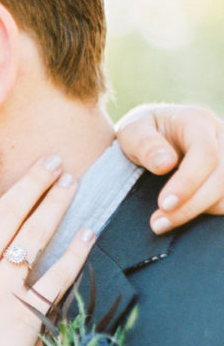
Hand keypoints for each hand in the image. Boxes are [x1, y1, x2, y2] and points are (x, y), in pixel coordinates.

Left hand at [115, 104, 223, 231]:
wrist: (150, 137)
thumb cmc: (139, 134)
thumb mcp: (132, 131)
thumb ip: (145, 144)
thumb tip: (166, 164)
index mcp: (197, 121)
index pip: (205, 154)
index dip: (187, 182)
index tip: (164, 204)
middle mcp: (220, 136)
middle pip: (221, 176)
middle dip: (191, 205)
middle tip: (158, 224)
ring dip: (201, 212)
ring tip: (164, 224)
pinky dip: (211, 212)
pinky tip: (186, 221)